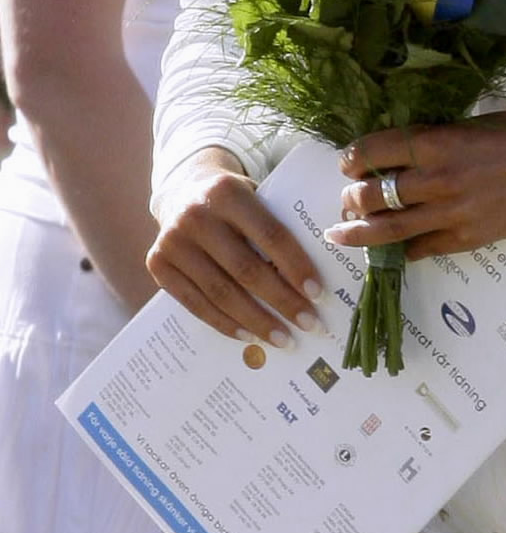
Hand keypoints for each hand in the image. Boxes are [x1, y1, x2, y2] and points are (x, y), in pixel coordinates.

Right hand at [147, 152, 321, 342]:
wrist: (182, 192)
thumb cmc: (233, 204)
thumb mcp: (255, 199)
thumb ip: (278, 227)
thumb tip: (313, 282)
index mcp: (227, 192)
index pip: (271, 236)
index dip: (296, 268)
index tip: (319, 296)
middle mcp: (195, 216)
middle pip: (246, 270)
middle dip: (283, 302)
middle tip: (310, 325)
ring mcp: (172, 242)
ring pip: (221, 293)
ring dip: (257, 321)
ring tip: (283, 340)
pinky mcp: (158, 264)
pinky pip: (196, 304)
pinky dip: (225, 324)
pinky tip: (250, 336)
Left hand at [330, 112, 505, 261]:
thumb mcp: (466, 125)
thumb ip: (430, 141)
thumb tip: (392, 155)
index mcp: (437, 143)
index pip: (376, 151)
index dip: (352, 158)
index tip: (346, 164)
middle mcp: (438, 180)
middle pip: (375, 195)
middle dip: (352, 199)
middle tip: (347, 200)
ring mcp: (451, 214)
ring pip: (390, 229)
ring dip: (359, 232)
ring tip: (341, 232)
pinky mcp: (464, 239)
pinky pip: (420, 249)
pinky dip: (400, 250)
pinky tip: (389, 250)